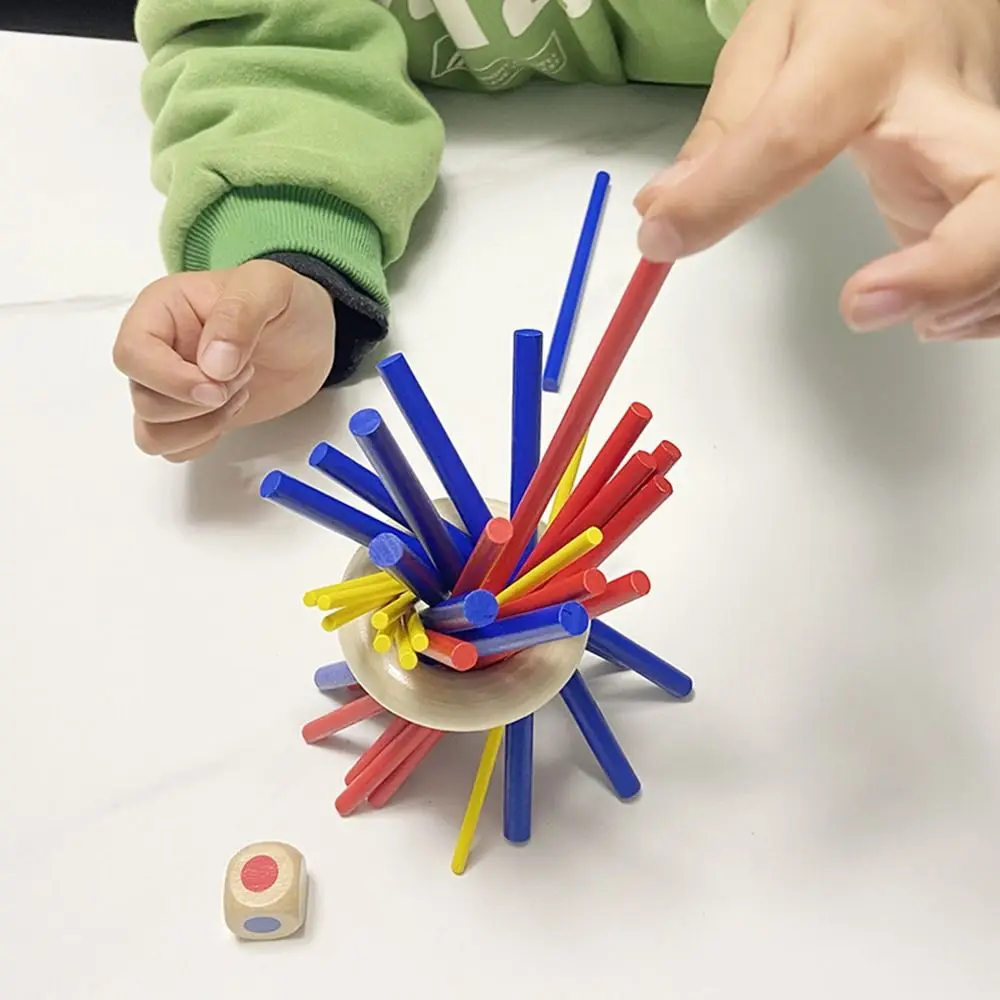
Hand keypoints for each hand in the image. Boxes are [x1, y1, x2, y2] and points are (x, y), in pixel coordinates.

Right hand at [114, 260, 334, 460]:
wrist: (311, 335)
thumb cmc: (286, 302)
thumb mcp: (269, 287)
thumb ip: (238, 315)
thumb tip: (211, 365)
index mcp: (161, 311)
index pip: (131, 353)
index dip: (169, 378)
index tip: (217, 384)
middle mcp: (156, 351)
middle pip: (143, 399)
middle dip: (198, 404)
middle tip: (244, 378)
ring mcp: (171, 387)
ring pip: (152, 432)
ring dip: (200, 427)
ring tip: (240, 394)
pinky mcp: (191, 417)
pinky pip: (172, 448)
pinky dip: (202, 442)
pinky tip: (235, 411)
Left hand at [635, 0, 999, 339]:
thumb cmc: (858, 1)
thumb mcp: (777, 34)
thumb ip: (727, 129)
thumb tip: (665, 213)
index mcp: (868, 54)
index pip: (795, 135)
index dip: (724, 196)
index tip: (664, 237)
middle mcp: (946, 106)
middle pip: (997, 192)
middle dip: (949, 268)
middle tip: (861, 306)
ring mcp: (984, 147)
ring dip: (966, 298)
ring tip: (890, 310)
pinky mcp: (989, 185)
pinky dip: (980, 304)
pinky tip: (930, 311)